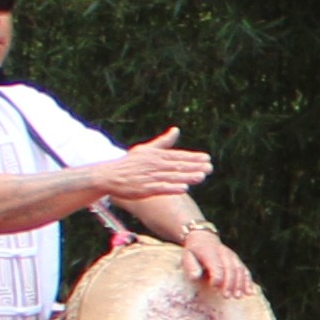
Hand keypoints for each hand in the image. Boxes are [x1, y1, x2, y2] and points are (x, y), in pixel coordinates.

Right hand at [98, 129, 215, 204]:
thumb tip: (177, 130)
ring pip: (171, 176)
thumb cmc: (129, 163)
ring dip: (187, 176)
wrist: (108, 175)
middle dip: (194, 166)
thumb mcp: (146, 149)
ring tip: (201, 176)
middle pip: (177, 166)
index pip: (178, 156)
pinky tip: (184, 189)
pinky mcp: (144, 189)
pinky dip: (172, 188)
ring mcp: (149, 177)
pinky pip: (160, 188)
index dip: (193, 157)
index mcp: (156, 155)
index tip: (207, 158)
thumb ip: (163, 142)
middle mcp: (154, 165)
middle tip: (210, 167)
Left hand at [183, 226, 252, 297]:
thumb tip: (194, 277)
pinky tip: (250, 293)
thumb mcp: (187, 256)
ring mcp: (232, 256)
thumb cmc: (193, 252)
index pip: (216, 265)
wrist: (204, 238)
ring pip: (239, 270)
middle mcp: (223, 253)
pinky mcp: (237, 261)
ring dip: (240, 284)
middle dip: (229, 283)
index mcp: (209, 252)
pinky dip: (248, 282)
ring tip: (238, 297)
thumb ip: (190, 267)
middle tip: (227, 296)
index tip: (215, 287)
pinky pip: (245, 271)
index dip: (217, 276)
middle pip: (230, 269)